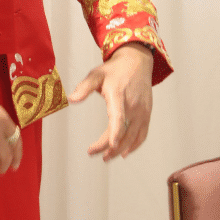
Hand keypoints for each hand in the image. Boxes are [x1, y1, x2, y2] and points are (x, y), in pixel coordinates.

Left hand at [69, 42, 153, 160]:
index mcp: (119, 95)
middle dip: (109, 147)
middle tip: (93, 153)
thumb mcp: (96, 74)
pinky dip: (134, 145)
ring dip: (120, 149)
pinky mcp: (147, 114)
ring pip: (133, 137)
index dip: (115, 133)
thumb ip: (84, 87)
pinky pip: (142, 134)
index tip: (110, 146)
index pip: (118, 117)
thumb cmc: (114, 70)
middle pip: (123, 132)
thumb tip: (72, 99)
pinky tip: (124, 152)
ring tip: (106, 157)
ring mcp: (142, 112)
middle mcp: (133, 106)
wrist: (136, 63)